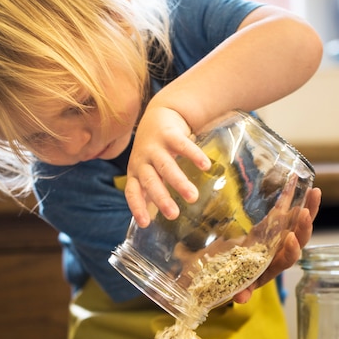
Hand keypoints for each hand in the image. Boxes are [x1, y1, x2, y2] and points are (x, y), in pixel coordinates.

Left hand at [124, 104, 210, 227]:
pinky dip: (194, 155)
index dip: (137, 207)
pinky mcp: (169, 134)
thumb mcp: (148, 170)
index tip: (145, 224)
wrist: (159, 114)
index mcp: (135, 172)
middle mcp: (142, 160)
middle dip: (161, 198)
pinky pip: (182, 145)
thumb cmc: (154, 151)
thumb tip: (160, 219)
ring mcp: (155, 147)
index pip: (132, 192)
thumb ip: (154, 189)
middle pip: (150, 181)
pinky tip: (205, 166)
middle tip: (173, 215)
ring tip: (193, 197)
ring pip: (166, 166)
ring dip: (179, 182)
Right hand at [232, 187, 321, 302]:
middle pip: (299, 240)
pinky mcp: (272, 225)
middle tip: (305, 212)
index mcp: (272, 266)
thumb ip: (237, 290)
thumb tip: (240, 299)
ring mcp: (278, 237)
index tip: (290, 239)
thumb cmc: (226, 275)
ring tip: (315, 192)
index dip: (291, 250)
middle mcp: (279, 252)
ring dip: (309, 208)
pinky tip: (298, 181)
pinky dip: (293, 198)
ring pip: (298, 224)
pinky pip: (286, 211)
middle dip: (304, 227)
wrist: (220, 266)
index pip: (288, 259)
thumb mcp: (230, 283)